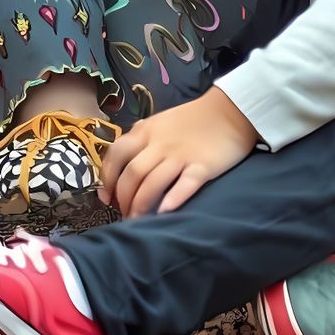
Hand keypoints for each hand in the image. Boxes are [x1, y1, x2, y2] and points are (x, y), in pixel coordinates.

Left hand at [101, 88, 257, 215]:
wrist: (229, 112)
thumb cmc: (191, 120)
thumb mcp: (158, 122)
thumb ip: (140, 137)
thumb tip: (122, 158)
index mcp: (144, 132)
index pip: (116, 155)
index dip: (107, 179)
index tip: (106, 199)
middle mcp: (158, 144)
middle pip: (132, 174)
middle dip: (124, 199)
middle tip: (125, 216)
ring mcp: (180, 155)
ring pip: (153, 182)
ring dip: (142, 205)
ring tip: (139, 223)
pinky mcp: (203, 166)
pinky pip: (185, 184)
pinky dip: (173, 199)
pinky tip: (164, 213)